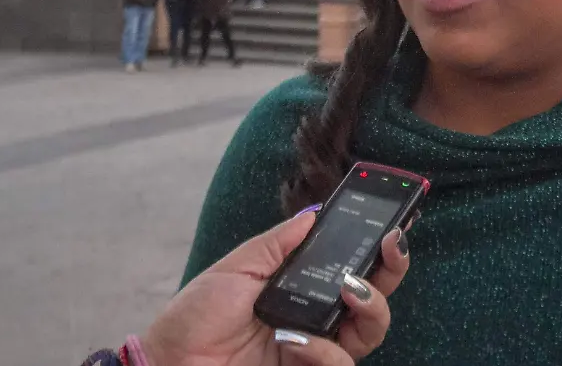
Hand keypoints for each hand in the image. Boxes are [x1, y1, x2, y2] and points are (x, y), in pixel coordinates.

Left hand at [142, 213, 410, 365]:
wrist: (168, 363)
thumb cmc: (195, 318)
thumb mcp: (237, 267)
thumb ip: (279, 242)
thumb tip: (314, 211)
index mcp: (302, 288)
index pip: (353, 266)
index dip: (379, 247)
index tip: (394, 221)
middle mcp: (317, 318)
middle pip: (376, 296)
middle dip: (393, 267)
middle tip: (391, 244)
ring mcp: (316, 350)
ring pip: (372, 331)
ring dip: (368, 305)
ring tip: (347, 289)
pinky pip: (340, 364)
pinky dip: (322, 351)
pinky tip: (293, 340)